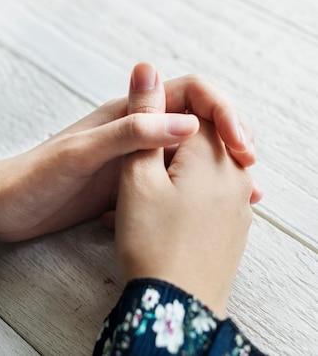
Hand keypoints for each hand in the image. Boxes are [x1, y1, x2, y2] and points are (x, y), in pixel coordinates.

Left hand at [0, 63, 258, 242]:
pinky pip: (169, 182)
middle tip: (248, 174)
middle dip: (227, 140)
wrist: (4, 207)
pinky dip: (192, 191)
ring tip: (241, 196)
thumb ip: (131, 134)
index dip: (222, 110)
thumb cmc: (35, 177)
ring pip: (186, 154)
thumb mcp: (82, 152)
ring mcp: (133, 159)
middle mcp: (135, 131)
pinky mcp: (127, 185)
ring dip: (214, 169)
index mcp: (127, 112)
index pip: (190, 92)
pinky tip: (205, 210)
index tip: (239, 143)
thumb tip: (190, 124)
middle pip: (196, 122)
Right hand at [114, 65, 259, 315]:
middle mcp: (234, 174)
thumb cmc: (150, 239)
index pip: (197, 108)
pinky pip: (208, 196)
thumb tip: (146, 67)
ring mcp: (238, 203)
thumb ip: (142, 117)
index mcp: (211, 153)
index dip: (163, 114)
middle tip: (135, 169)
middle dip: (165, 148)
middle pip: (201, 138)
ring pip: (200, 169)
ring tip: (135, 199)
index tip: (142, 133)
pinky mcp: (232, 227)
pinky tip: (150, 217)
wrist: (175, 306)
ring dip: (166, 175)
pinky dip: (178, 197)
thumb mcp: (135, 172)